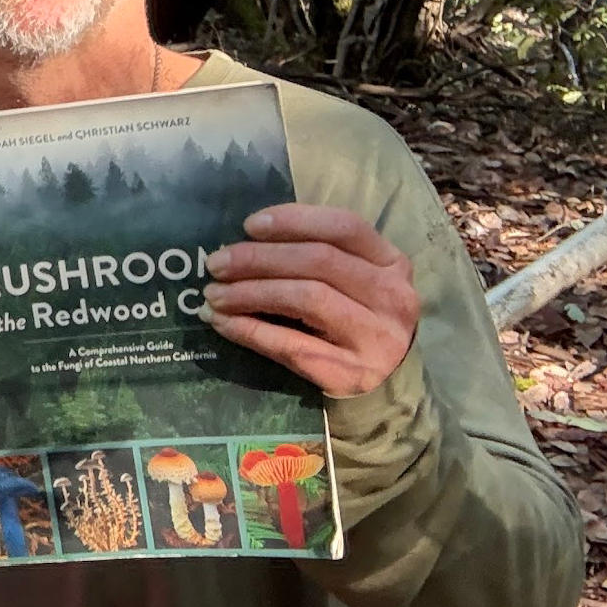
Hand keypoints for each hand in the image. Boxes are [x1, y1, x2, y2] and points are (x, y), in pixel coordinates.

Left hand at [199, 205, 418, 397]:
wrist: (384, 386)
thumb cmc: (357, 321)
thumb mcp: (355, 281)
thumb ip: (318, 256)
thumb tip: (246, 242)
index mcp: (392, 263)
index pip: (343, 227)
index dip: (294, 220)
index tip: (249, 226)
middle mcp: (391, 296)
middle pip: (318, 261)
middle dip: (259, 258)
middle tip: (217, 264)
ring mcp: (374, 337)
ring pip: (306, 298)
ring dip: (250, 292)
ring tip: (214, 294)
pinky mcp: (349, 373)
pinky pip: (290, 344)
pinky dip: (250, 330)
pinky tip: (223, 323)